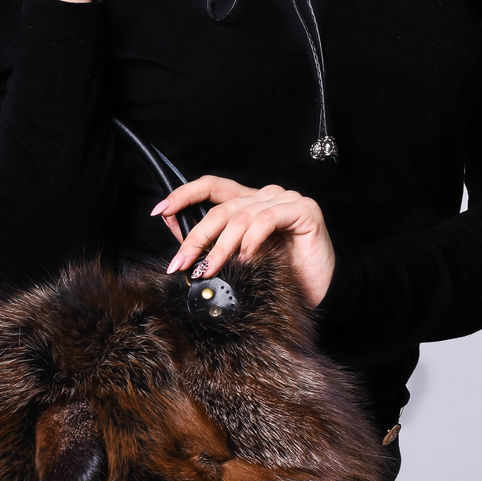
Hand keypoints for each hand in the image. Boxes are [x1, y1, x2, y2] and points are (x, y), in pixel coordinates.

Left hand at [152, 176, 335, 308]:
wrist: (321, 294)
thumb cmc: (282, 278)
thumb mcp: (236, 260)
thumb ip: (209, 243)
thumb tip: (173, 233)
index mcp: (249, 203)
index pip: (211, 187)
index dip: (183, 194)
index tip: (160, 210)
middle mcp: (266, 196)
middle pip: (221, 208)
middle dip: (196, 237)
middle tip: (182, 263)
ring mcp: (286, 200)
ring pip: (241, 216)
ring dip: (221, 247)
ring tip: (212, 269)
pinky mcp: (304, 210)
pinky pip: (267, 219)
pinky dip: (251, 240)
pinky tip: (246, 258)